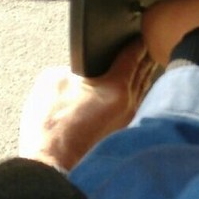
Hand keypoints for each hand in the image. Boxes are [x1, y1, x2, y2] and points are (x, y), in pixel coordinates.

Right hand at [19, 38, 157, 171]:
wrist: (52, 165)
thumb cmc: (51, 127)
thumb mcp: (52, 81)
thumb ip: (71, 68)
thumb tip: (80, 72)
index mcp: (117, 84)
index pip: (134, 55)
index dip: (137, 41)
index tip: (140, 33)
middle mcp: (130, 102)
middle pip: (144, 72)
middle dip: (144, 58)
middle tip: (147, 45)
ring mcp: (129, 120)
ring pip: (143, 91)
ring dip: (143, 77)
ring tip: (143, 66)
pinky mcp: (122, 134)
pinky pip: (135, 107)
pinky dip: (135, 96)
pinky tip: (131, 93)